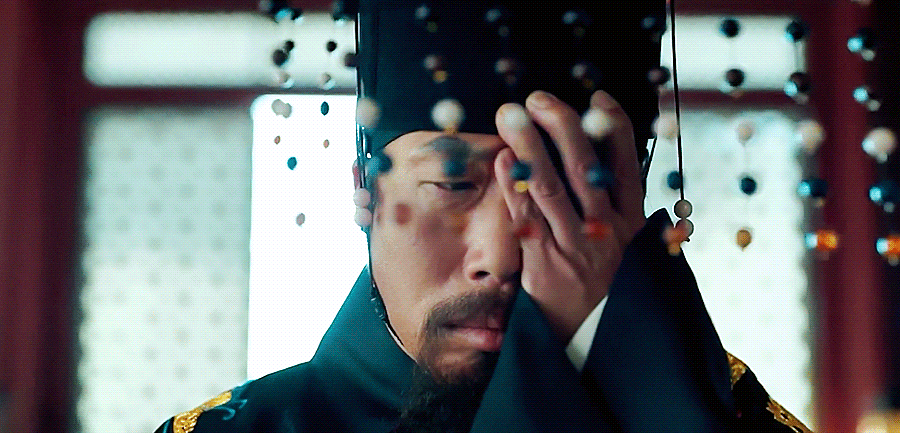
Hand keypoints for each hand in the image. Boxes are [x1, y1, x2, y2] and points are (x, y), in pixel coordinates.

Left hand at [494, 90, 645, 341]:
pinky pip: (526, 218)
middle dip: (562, 126)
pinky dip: (513, 185)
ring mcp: (575, 248)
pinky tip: (502, 158)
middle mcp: (606, 232)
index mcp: (632, 224)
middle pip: (585, 169)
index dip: (613, 128)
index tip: (596, 97)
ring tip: (511, 114)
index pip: (626, 165)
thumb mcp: (628, 248)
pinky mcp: (544, 265)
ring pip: (552, 187)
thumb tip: (614, 156)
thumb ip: (622, 207)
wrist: (589, 342)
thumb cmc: (605, 287)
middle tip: (538, 97)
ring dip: (530, 146)